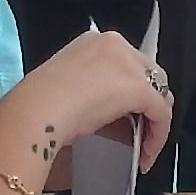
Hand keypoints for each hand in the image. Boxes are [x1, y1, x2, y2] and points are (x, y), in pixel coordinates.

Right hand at [0, 29, 173, 190]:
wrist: (34, 112)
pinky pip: (161, 112)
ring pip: (157, 93)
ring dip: (152, 121)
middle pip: (147, 76)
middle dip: (145, 104)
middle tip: (138, 131)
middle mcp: (117, 45)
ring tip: (142, 145)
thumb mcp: (69, 84)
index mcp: (96, 41)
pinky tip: (147, 154)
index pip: (127, 65)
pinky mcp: (140, 88)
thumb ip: (91, 85)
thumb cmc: (38, 103)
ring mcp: (131, 64)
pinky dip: (158, 134)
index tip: (126, 115)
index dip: (130, 92)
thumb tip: (104, 105)